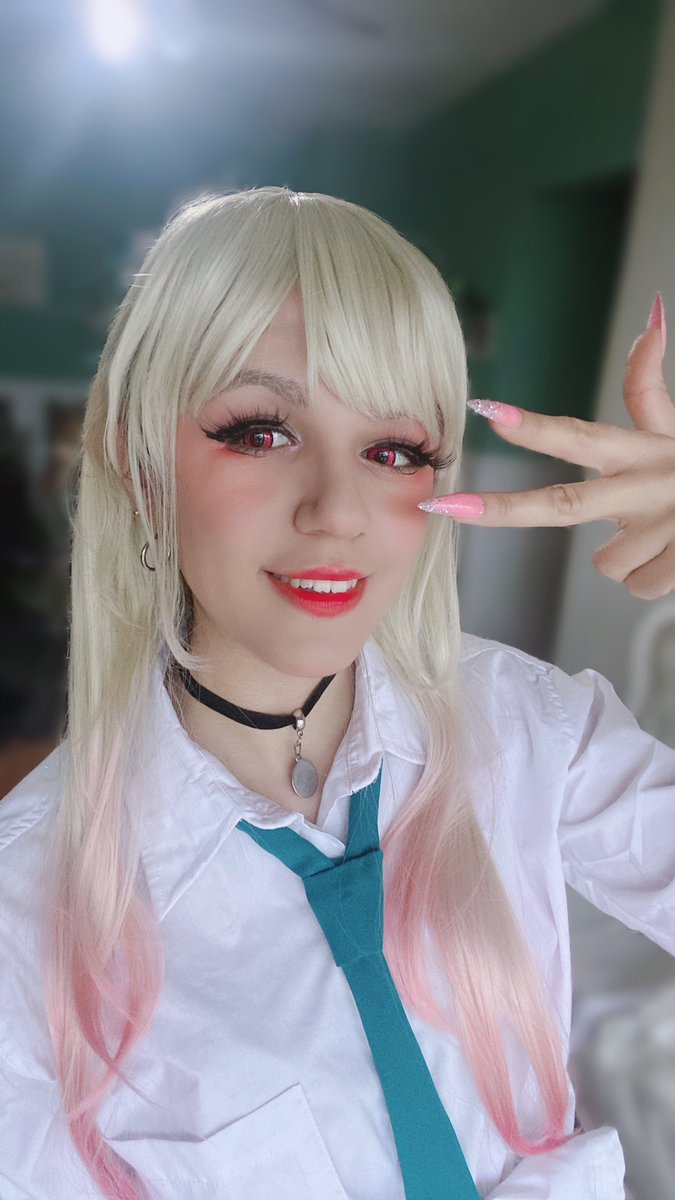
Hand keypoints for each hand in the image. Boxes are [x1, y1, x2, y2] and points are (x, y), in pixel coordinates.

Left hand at [418, 295, 674, 599]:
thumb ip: (651, 385)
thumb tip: (654, 309)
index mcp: (641, 450)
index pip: (580, 435)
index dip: (532, 425)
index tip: (484, 411)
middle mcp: (648, 484)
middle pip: (563, 504)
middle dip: (500, 508)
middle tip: (445, 507)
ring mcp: (665, 526)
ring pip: (608, 561)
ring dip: (631, 555)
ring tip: (666, 532)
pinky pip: (637, 586)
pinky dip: (653, 578)